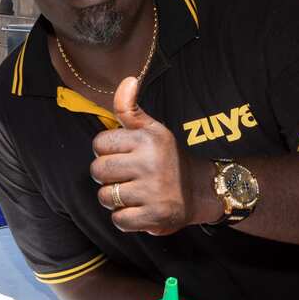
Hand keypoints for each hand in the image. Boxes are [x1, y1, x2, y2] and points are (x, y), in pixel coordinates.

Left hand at [90, 78, 219, 234]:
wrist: (201, 191)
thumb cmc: (167, 157)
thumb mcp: (152, 129)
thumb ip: (130, 108)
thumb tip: (127, 80)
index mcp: (147, 139)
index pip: (99, 144)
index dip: (106, 151)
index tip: (122, 155)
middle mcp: (151, 163)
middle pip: (97, 171)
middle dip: (106, 176)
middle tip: (125, 176)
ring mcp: (153, 191)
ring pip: (105, 196)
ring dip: (114, 199)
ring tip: (132, 193)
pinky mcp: (155, 216)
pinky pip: (118, 220)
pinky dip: (124, 219)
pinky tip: (138, 209)